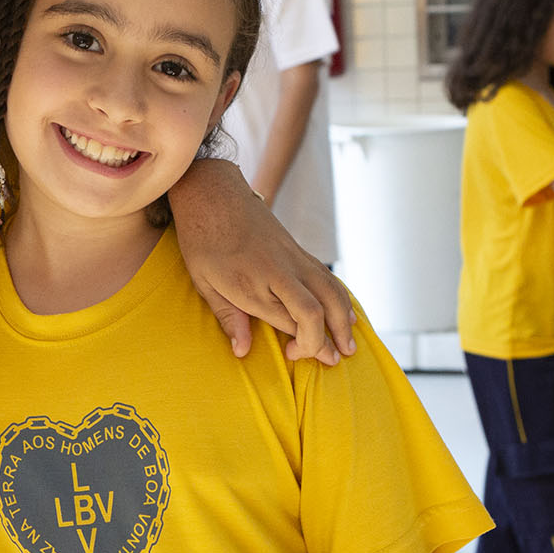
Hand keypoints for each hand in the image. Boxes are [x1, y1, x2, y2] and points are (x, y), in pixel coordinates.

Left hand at [171, 159, 356, 362]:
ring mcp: (294, 258)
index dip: (305, 345)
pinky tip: (346, 314)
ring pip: (331, 292)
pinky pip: (327, 277)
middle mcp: (281, 272)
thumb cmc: (203, 239)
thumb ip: (228, 318)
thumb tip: (243, 351)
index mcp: (254, 284)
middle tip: (334, 359)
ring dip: (345, 320)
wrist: (214, 192)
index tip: (294, 354)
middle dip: (332, 338)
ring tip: (350, 345)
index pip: (295, 323)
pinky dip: (341, 298)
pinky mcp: (298, 249)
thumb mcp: (204, 282)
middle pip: (319, 310)